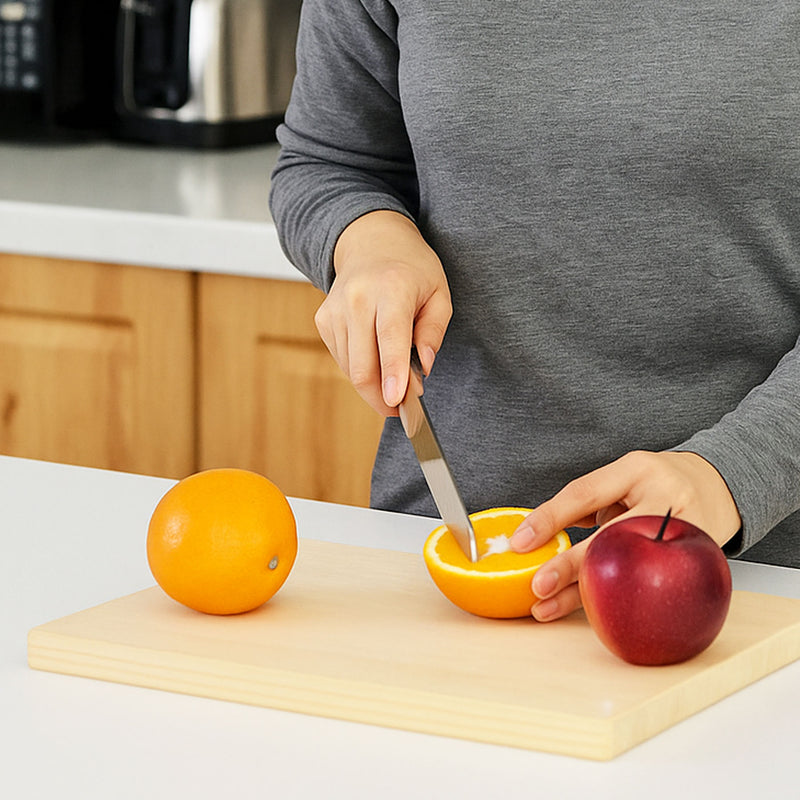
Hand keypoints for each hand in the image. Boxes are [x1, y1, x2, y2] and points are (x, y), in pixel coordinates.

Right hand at [315, 210, 451, 415]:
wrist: (371, 243)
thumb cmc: (411, 270)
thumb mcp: (439, 293)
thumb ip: (434, 332)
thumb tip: (423, 368)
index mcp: (392, 288)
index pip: (390, 337)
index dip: (392, 373)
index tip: (395, 401)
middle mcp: (357, 298)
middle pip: (362, 365)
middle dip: (381, 397)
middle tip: (402, 406)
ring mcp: (335, 310)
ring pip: (351, 369)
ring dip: (373, 384)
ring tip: (394, 375)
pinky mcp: (323, 321)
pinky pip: (342, 360)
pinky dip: (360, 368)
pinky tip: (375, 354)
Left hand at [509, 450, 741, 621]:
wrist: (719, 486)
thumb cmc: (658, 484)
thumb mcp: (624, 478)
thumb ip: (590, 503)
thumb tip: (543, 534)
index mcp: (636, 469)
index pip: (585, 493)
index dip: (549, 518)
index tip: (520, 541)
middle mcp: (663, 496)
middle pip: (611, 536)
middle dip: (570, 565)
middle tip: (537, 586)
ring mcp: (686, 530)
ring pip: (632, 568)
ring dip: (587, 594)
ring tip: (548, 607)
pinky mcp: (699, 560)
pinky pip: (652, 585)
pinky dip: (619, 601)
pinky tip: (593, 614)